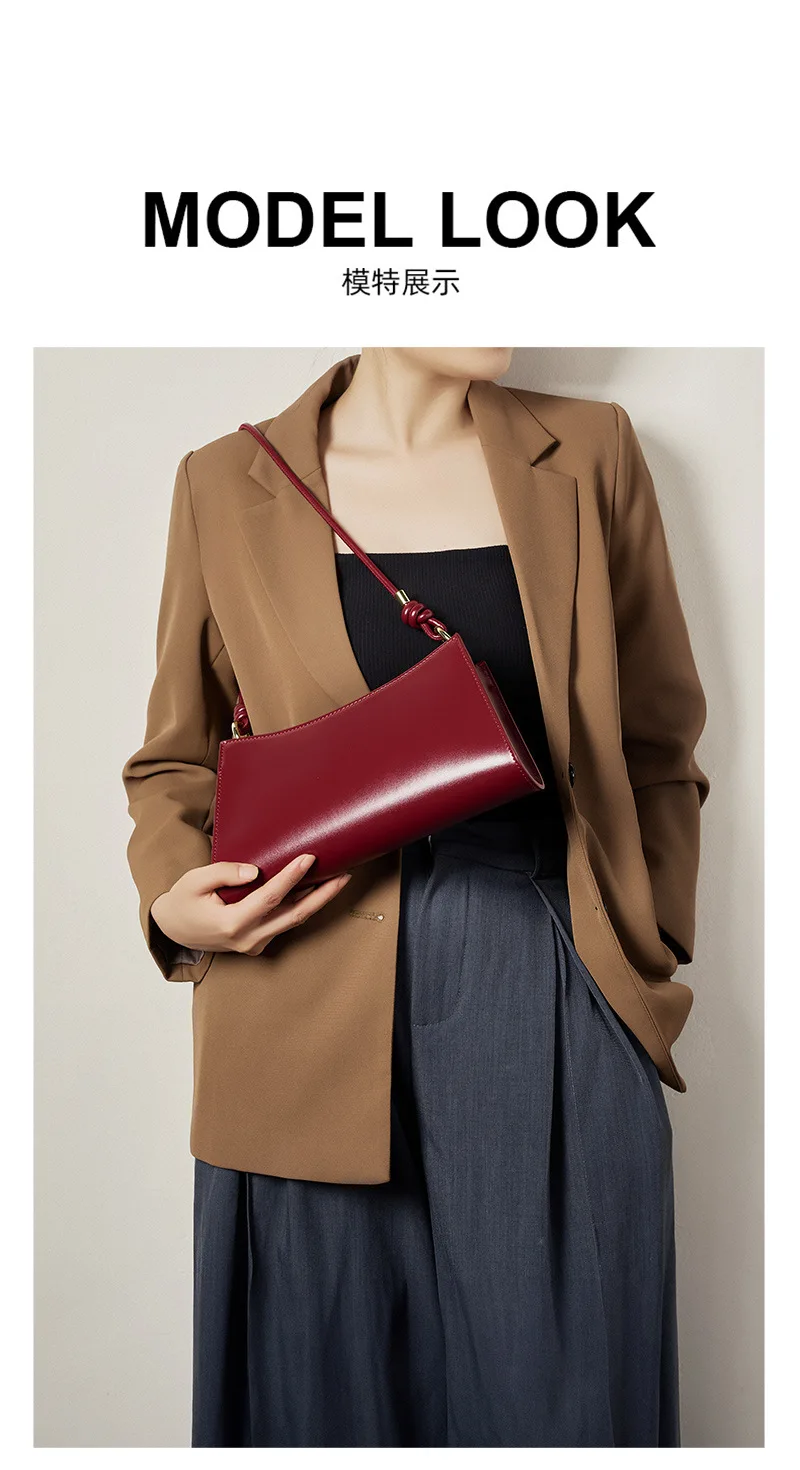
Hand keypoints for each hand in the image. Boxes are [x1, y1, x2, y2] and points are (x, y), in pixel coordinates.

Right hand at [150, 854, 351, 957]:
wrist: (174, 930)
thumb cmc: (184, 901)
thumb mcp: (194, 881)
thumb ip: (224, 873)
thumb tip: (256, 872)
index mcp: (230, 924)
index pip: (269, 898)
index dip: (291, 877)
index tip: (309, 858)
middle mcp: (247, 939)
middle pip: (294, 915)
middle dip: (322, 895)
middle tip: (345, 875)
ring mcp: (254, 945)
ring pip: (293, 921)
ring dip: (317, 901)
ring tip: (339, 879)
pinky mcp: (257, 943)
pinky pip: (284, 923)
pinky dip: (301, 906)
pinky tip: (316, 889)